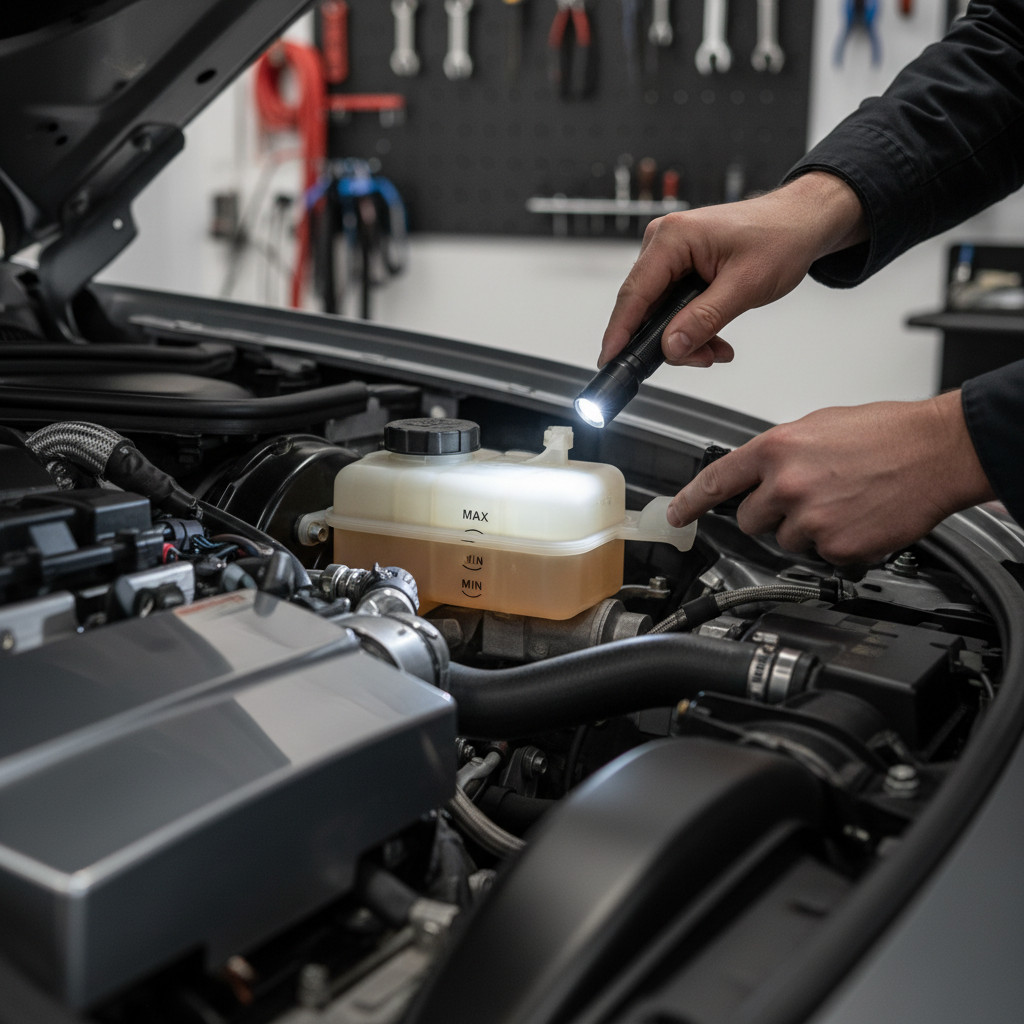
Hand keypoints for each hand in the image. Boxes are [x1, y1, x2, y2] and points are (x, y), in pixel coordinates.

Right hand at [599, 172, 867, 368]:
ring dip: (685, 338)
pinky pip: (673, 306)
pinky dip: (692, 327)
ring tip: (716, 350)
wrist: (802, 222)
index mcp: (674, 237)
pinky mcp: (681, 266)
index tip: (609, 361)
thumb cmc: (780, 237)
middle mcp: (665, 242)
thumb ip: (704, 319)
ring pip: (660, 313)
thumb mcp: (744, 286)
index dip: (619, 332)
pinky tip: (715, 338)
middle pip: (645, 308)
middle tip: (701, 359)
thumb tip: (671, 345)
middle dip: (669, 341)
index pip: (634, 294)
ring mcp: (671, 254)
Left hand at [666, 391, 995, 563]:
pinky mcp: (836, 546)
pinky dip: (837, 544)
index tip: (674, 516)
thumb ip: (780, 453)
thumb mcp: (817, 427)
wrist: (937, 451)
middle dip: (769, 515)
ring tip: (841, 503)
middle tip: (804, 498)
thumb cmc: (886, 433)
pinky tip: (858, 518)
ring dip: (806, 530)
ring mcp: (810, 519)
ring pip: (785, 541)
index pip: (715, 480)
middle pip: (749, 521)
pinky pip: (821, 556)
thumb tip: (759, 473)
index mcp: (776, 448)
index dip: (689, 502)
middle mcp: (786, 485)